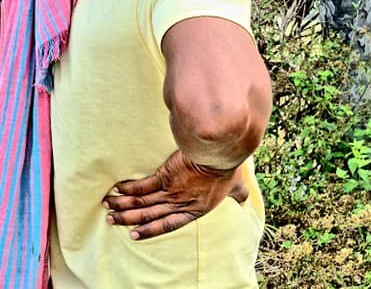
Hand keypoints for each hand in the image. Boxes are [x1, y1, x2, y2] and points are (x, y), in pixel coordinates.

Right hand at [102, 150, 247, 239]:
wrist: (219, 153)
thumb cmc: (227, 168)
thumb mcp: (235, 186)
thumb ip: (238, 195)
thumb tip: (244, 200)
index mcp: (195, 209)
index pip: (169, 224)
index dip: (151, 230)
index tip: (134, 234)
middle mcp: (180, 203)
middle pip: (150, 214)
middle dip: (129, 218)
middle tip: (112, 220)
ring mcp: (171, 191)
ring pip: (142, 202)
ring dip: (123, 204)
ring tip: (108, 206)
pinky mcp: (165, 176)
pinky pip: (143, 186)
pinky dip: (129, 188)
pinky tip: (118, 189)